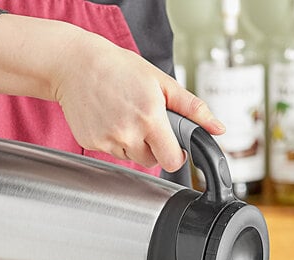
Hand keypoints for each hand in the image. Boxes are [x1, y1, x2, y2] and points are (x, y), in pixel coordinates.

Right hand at [0, 14, 224, 171]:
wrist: (75, 64)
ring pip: (132, 157)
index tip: (173, 146)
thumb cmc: (118, 68)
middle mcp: (129, 132)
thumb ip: (193, 108)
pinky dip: (114, 140)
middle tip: (145, 122)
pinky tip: (109, 118)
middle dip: (154, 147)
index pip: (172, 160)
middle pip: (152, 161)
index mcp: (150, 117)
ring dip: (134, 144)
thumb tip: (218, 128)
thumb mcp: (161, 82)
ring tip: (124, 116)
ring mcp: (108, 140)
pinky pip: (113, 152)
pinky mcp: (93, 143)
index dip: (175, 155)